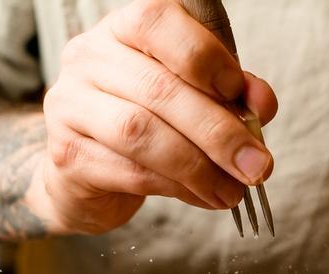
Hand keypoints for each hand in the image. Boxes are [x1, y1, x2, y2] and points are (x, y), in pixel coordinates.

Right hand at [26, 0, 277, 235]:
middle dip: (219, 132)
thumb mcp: (191, 97)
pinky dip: (177, 188)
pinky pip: (130, 172)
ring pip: (141, 133)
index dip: (205, 57)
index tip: (242, 96)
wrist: (85, 175)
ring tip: (232, 191)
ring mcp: (70, 105)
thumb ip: (228, 94)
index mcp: (122, 30)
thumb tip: (261, 104)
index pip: (157, 22)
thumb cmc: (148, 123)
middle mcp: (88, 58)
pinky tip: (204, 197)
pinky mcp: (67, 154)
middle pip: (158, 89)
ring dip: (199, 167)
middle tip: (256, 166)